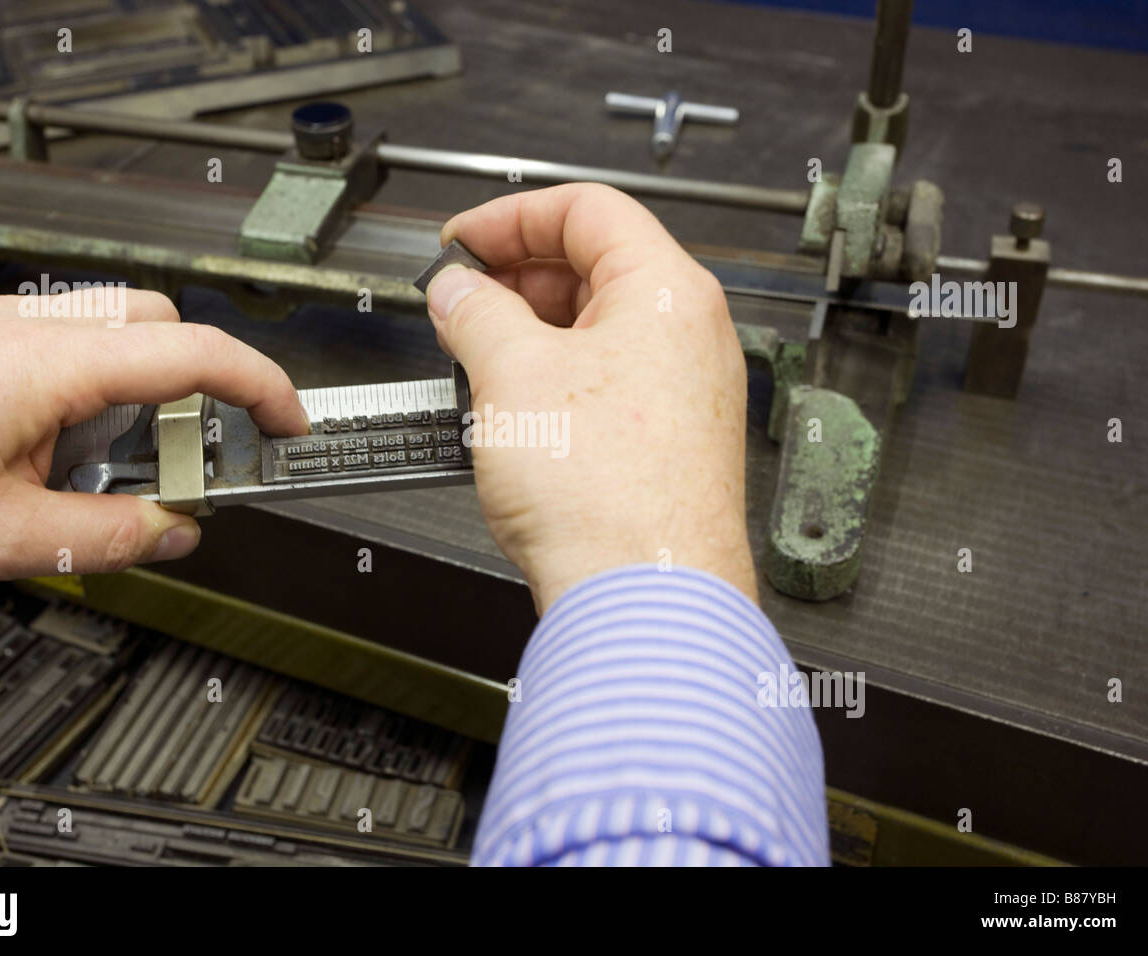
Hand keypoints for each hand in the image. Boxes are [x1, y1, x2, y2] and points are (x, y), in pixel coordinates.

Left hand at [0, 290, 305, 594]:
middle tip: (191, 464)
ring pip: (117, 331)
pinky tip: (61, 456)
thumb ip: (111, 536)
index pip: (191, 353)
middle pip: (162, 324)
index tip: (291, 424)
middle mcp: (26, 329)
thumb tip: (175, 530)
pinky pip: (69, 347)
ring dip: (141, 395)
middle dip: (198, 388)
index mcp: (45, 365)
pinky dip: (97, 395)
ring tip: (109, 472)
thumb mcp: (4, 540)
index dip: (260, 387)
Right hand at [426, 183, 756, 612]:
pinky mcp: (667, 443)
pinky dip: (553, 380)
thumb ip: (475, 312)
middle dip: (513, 280)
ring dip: (527, 334)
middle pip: (592, 268)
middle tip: (457, 306)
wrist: (644, 601)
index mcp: (667, 292)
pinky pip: (604, 384)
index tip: (460, 244)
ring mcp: (684, 392)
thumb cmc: (609, 497)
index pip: (588, 209)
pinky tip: (511, 409)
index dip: (509, 217)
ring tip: (474, 361)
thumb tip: (458, 292)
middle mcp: (690, 336)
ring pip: (595, 331)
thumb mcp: (512, 374)